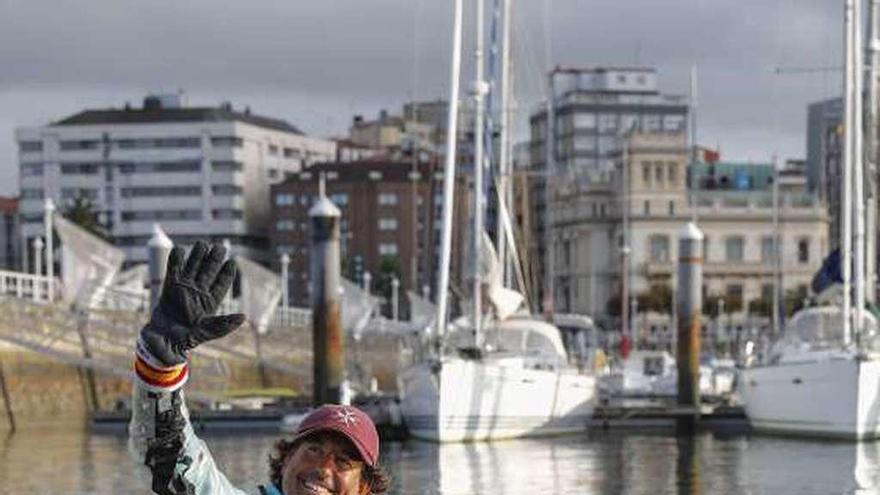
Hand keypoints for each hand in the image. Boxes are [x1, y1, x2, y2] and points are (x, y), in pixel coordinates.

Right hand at [140, 241, 245, 366]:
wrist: (161, 343)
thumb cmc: (185, 341)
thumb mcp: (206, 332)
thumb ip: (223, 325)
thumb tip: (243, 317)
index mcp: (210, 303)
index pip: (222, 284)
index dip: (227, 273)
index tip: (231, 262)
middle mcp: (199, 293)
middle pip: (209, 271)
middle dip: (214, 259)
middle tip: (219, 248)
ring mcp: (184, 289)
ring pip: (193, 267)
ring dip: (197, 256)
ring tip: (202, 244)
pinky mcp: (169, 288)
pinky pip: (173, 270)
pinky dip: (175, 261)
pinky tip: (179, 249)